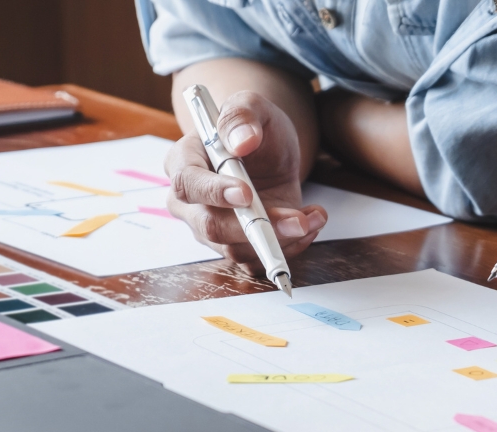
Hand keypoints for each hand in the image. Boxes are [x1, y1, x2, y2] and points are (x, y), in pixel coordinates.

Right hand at [165, 90, 326, 266]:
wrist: (270, 152)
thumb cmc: (253, 128)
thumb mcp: (252, 106)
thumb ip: (242, 114)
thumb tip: (241, 141)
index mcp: (183, 162)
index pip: (188, 184)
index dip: (215, 192)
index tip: (247, 193)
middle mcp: (191, 203)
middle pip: (211, 227)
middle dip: (257, 227)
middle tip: (298, 220)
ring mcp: (211, 229)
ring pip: (239, 249)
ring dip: (283, 238)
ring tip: (313, 217)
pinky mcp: (236, 246)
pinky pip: (257, 260)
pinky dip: (290, 248)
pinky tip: (310, 224)